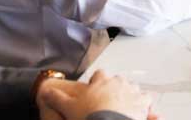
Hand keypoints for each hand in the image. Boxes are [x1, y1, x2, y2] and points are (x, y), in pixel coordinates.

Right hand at [38, 70, 153, 119]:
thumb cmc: (87, 115)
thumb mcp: (68, 107)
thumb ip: (57, 97)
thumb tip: (44, 90)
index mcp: (101, 80)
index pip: (99, 75)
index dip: (96, 82)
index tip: (94, 92)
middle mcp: (119, 81)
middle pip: (117, 81)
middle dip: (114, 89)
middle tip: (107, 104)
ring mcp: (133, 90)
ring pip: (132, 89)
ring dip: (129, 96)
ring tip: (123, 109)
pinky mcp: (143, 101)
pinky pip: (146, 100)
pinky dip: (143, 105)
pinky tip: (138, 113)